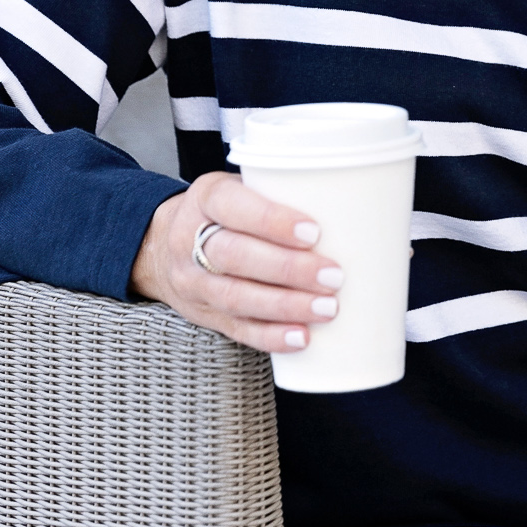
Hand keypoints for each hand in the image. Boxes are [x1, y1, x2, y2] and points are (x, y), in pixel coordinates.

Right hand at [130, 171, 341, 356]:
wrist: (164, 245)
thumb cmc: (226, 213)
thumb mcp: (242, 188)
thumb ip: (283, 196)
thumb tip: (362, 215)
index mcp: (206, 198)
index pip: (232, 206)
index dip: (271, 220)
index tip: (314, 232)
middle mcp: (191, 239)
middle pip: (234, 256)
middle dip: (288, 269)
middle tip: (333, 276)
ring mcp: (194, 282)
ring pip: (236, 297)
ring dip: (285, 306)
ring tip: (327, 309)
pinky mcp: (203, 315)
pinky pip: (237, 329)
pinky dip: (271, 336)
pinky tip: (301, 338)